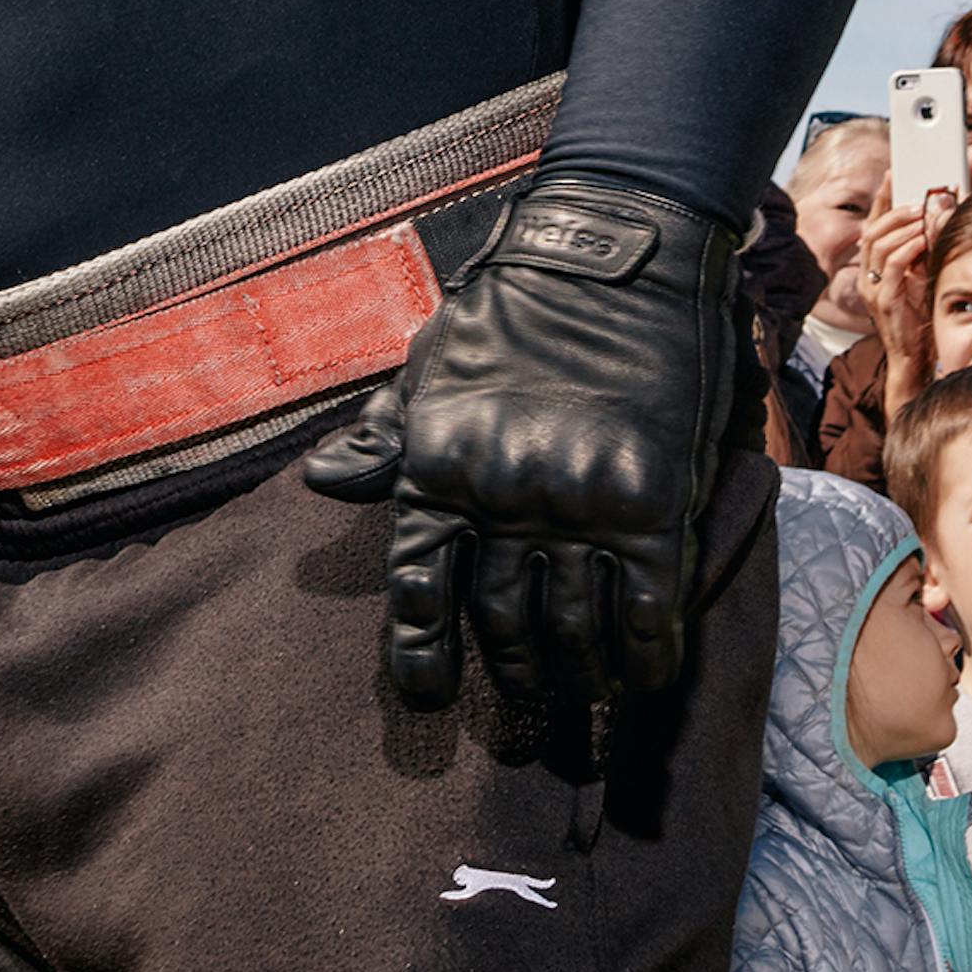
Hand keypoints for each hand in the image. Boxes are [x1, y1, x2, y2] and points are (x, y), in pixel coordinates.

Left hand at [305, 180, 737, 707]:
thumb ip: (385, 435)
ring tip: (580, 705)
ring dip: (576, 679)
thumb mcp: (432, 367)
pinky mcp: (650, 501)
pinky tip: (640, 678)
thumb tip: (322, 480)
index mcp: (440, 465)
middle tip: (528, 710)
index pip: (419, 582)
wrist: (608, 261)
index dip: (421, 649)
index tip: (429, 694)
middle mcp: (502, 494)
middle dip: (515, 677)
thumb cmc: (512, 312)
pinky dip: (644, 655)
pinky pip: (646, 607)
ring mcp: (579, 502)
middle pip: (502, 621)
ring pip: (572, 629)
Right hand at [858, 180, 942, 421]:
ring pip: (879, 243)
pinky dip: (908, 247)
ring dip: (904, 225)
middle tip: (918, 197)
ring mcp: (872, 288)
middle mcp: (867, 275)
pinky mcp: (883, 299)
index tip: (893, 173)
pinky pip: (892, 264)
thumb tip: (939, 222)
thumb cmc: (920, 321)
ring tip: (925, 215)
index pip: (873, 225)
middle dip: (894, 208)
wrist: (913, 361)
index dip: (881, 199)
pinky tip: (923, 239)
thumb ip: (924, 254)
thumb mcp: (922, 280)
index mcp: (874, 269)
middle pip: (873, 229)